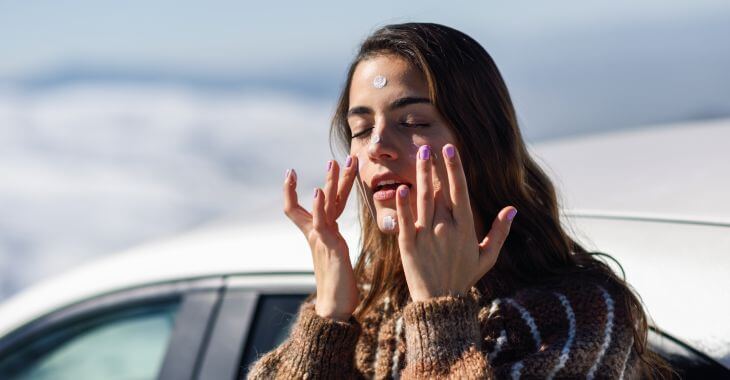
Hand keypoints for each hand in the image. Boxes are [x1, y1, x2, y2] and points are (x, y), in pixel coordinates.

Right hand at [283, 157, 359, 320]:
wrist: (335, 307)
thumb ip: (332, 240)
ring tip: (333, 163)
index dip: (298, 190)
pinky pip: (323, 222)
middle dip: (330, 178)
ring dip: (330, 183)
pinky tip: (318, 192)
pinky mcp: (329, 246)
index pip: (306, 207)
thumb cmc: (339, 285)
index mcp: (321, 233)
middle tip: (335, 159)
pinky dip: (319, 206)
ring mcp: (322, 238)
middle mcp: (318, 233)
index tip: (291, 173)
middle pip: (320, 199)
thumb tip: (333, 235)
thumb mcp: (335, 254)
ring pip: (324, 205)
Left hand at [395, 144, 516, 301]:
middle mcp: (446, 228)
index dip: (454, 169)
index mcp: (465, 228)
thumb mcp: (487, 257)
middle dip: (434, 166)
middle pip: (439, 190)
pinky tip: (400, 188)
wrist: (440, 303)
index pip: (459, 191)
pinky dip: (402, 204)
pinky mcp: (408, 244)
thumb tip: (512, 209)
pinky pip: (404, 220)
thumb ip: (499, 232)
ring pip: (422, 199)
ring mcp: (426, 235)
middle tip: (428, 146)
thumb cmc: (464, 278)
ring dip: (420, 175)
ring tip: (418, 156)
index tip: (450, 150)